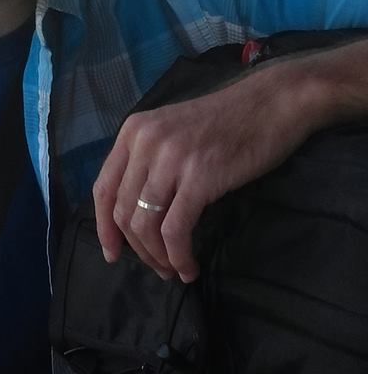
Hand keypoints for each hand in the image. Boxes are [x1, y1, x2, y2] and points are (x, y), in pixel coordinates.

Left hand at [92, 56, 336, 282]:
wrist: (272, 103)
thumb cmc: (226, 121)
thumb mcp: (172, 131)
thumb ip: (148, 161)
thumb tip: (133, 211)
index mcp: (133, 132)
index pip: (103, 188)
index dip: (104, 227)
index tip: (112, 254)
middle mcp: (144, 143)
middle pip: (123, 211)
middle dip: (137, 249)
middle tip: (157, 267)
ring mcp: (170, 159)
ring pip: (145, 224)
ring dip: (157, 257)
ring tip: (173, 270)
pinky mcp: (199, 177)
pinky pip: (175, 229)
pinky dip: (178, 255)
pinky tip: (188, 266)